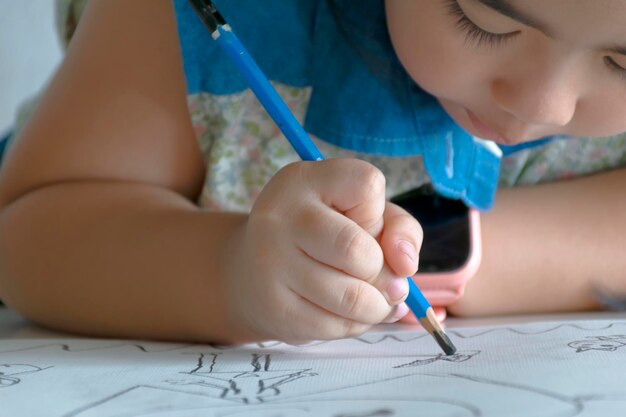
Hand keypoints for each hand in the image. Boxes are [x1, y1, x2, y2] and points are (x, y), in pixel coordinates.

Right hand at [223, 159, 421, 342]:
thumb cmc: (324, 236)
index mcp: (303, 180)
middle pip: (358, 251)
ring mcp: (271, 264)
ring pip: (352, 298)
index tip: (362, 221)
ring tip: (374, 299)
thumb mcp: (363, 214)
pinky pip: (336, 327)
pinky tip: (348, 313)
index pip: (367, 185)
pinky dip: (356, 325)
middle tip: (382, 277)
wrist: (254, 271)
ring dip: (378, 306)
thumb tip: (405, 265)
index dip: (378, 211)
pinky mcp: (274, 308)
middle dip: (383, 272)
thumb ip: (399, 228)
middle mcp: (280, 217)